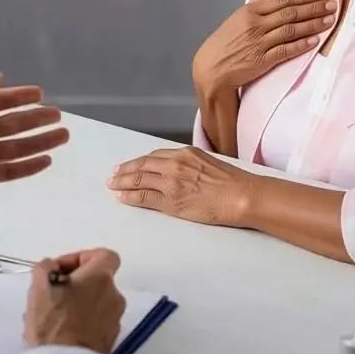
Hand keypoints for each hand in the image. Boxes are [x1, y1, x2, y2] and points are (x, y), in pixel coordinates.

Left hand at [0, 71, 67, 200]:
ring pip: (17, 148)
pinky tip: (45, 160)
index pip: (1, 101)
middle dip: (37, 120)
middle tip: (59, 116)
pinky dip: (27, 167)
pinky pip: (8, 172)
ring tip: (62, 136)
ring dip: (40, 142)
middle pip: (14, 124)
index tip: (40, 93)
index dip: (20, 97)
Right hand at [23, 248, 126, 353]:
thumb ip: (47, 266)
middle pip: (96, 282)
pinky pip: (94, 324)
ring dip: (74, 305)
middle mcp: (114, 296)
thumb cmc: (53, 320)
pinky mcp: (109, 342)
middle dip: (73, 285)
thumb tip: (52, 267)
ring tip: (49, 317)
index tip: (60, 270)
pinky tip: (58, 333)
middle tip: (50, 295)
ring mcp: (114, 320)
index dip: (81, 258)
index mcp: (102, 278)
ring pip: (93, 305)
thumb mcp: (41, 284)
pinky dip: (79, 323)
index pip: (104, 255)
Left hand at [107, 147, 258, 226]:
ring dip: (122, 182)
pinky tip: (123, 198)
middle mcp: (175, 164)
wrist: (241, 195)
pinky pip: (144, 197)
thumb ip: (190, 165)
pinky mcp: (171, 200)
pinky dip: (130, 197)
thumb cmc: (233, 183)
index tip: (129, 165)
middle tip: (113, 175)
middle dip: (125, 170)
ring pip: (138, 180)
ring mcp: (171, 182)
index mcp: (185, 153)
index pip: (154, 156)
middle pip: (142, 165)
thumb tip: (180, 171)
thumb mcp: (208, 163)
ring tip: (113, 185)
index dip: (138, 161)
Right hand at [191, 0, 335, 92]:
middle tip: (333, 6)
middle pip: (290, 13)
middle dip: (315, 9)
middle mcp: (255, 24)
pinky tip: (315, 41)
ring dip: (313, 25)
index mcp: (250, 10)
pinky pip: (285, 50)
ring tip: (329, 21)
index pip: (283, 0)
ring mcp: (259, 42)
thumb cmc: (227, 40)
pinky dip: (301, 45)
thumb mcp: (241, 14)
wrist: (212, 68)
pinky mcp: (261, 60)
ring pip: (291, 30)